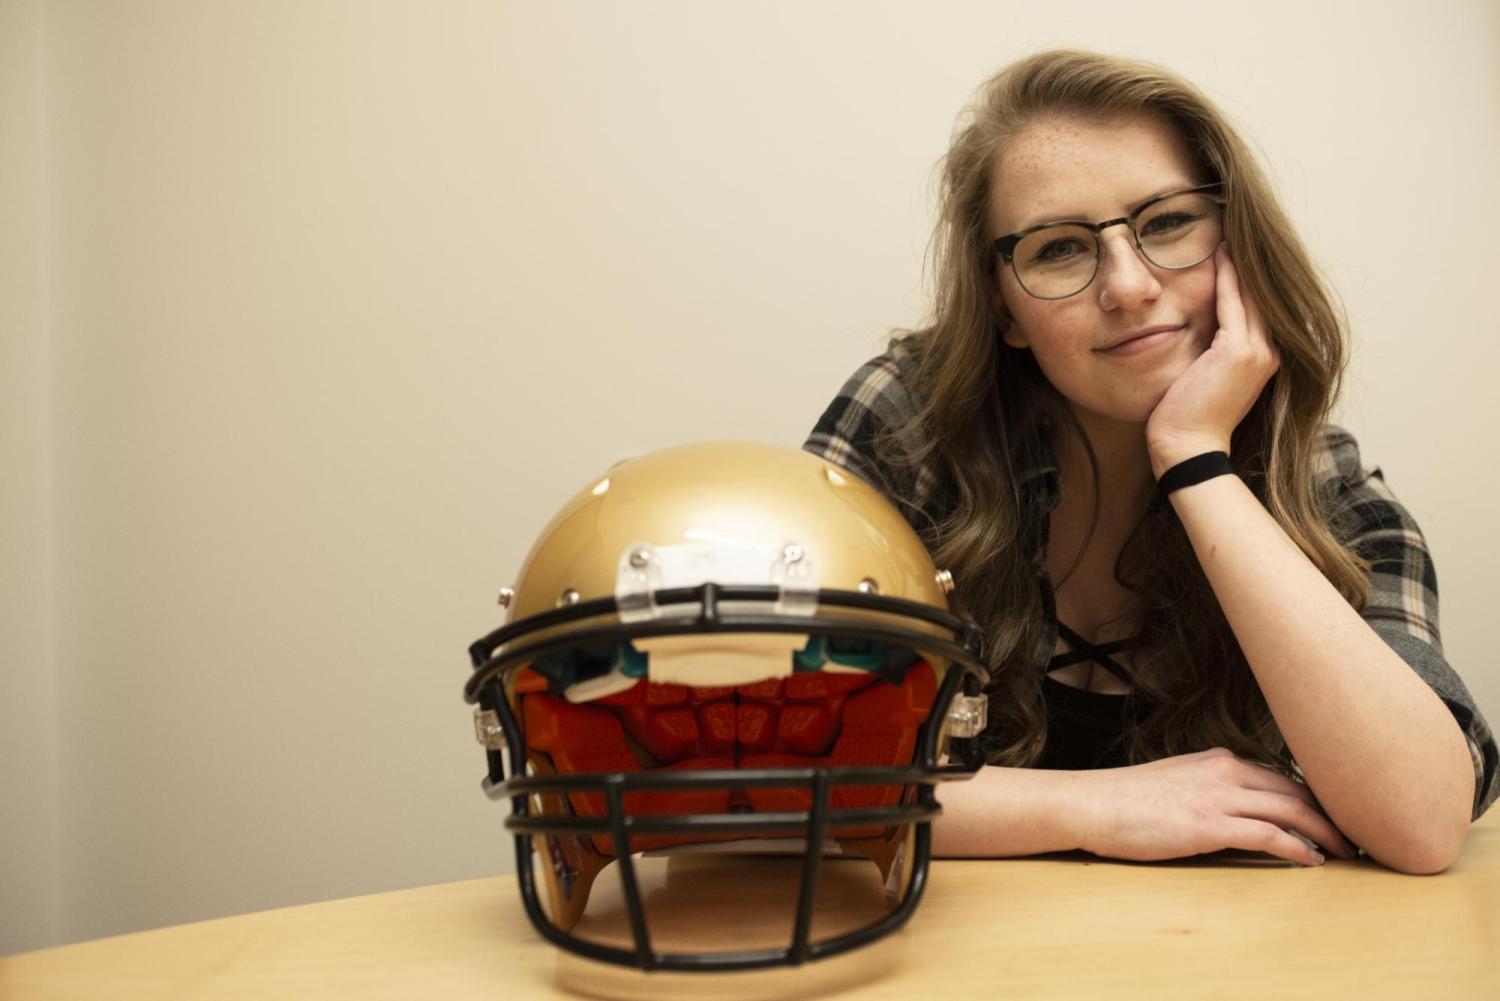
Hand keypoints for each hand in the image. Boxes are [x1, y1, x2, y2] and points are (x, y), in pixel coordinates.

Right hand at [1075, 747, 1360, 865]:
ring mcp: (1218, 797)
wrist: (1092, 804)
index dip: (1313, 796)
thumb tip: (1232, 811)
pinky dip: (1298, 847)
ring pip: (1291, 809)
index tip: (1334, 814)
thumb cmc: (1124, 800)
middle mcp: (1224, 771)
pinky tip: (1312, 860)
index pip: (1280, 774)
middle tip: (1354, 834)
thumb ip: (1208, 789)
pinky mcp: (1210, 825)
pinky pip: (1269, 835)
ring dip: (1325, 831)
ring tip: (1346, 850)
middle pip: (1295, 789)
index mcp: (1217, 759)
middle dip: (1330, 812)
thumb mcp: (1174, 782)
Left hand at [1145, 244, 1279, 477]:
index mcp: (1263, 358)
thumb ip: (1208, 351)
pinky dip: (1228, 275)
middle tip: (1234, 226)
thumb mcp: (1203, 377)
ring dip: (1240, 261)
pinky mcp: (1238, 351)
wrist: (1187, 447)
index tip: (1232, 247)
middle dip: (1248, 261)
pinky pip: (1234, 302)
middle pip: (1260, 294)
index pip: (1256, 306)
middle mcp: (1269, 351)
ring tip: (1229, 230)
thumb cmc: (1185, 418)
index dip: (1246, 276)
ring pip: (1251, 293)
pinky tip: (1220, 252)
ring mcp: (1258, 351)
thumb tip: (1192, 330)